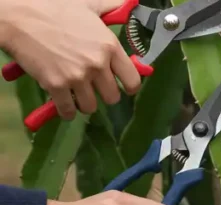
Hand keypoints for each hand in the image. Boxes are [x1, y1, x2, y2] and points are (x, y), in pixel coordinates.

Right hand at [0, 0, 141, 119]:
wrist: (20, 16)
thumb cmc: (55, 8)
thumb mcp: (89, 5)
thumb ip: (111, 8)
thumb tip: (129, 5)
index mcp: (110, 46)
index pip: (132, 80)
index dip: (129, 87)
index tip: (125, 88)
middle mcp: (98, 65)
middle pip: (112, 97)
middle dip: (104, 94)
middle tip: (94, 88)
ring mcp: (77, 77)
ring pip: (90, 107)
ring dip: (84, 103)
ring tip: (77, 94)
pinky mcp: (56, 85)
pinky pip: (67, 110)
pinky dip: (66, 111)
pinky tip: (64, 105)